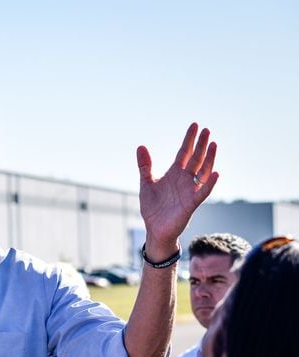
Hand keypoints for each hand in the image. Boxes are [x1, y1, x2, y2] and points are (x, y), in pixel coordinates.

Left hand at [137, 123, 217, 256]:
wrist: (155, 229)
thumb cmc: (153, 208)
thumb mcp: (146, 183)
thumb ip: (145, 166)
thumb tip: (141, 146)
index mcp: (174, 174)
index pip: (184, 152)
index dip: (189, 139)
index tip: (195, 125)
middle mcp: (184, 180)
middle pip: (195, 158)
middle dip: (201, 145)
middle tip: (207, 129)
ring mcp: (189, 191)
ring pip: (203, 172)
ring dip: (208, 159)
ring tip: (213, 144)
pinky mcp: (191, 203)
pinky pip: (203, 192)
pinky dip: (210, 183)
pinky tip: (216, 173)